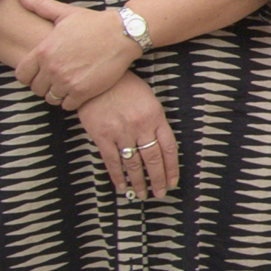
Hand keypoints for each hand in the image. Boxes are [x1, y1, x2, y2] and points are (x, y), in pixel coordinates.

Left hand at [9, 0, 139, 110]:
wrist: (122, 34)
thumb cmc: (93, 23)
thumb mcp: (64, 13)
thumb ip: (38, 5)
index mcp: (43, 51)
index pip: (22, 75)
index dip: (29, 76)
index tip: (40, 74)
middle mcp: (52, 68)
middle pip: (36, 88)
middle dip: (44, 85)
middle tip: (56, 80)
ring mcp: (67, 81)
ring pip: (51, 98)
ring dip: (58, 94)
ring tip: (68, 86)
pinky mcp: (83, 91)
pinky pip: (67, 105)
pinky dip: (71, 101)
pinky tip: (79, 91)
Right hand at [75, 77, 179, 199]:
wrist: (97, 75)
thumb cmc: (125, 85)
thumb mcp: (149, 99)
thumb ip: (155, 121)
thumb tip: (160, 145)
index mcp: (156, 117)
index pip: (169, 149)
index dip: (172, 168)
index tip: (173, 181)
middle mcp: (141, 126)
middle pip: (153, 160)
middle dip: (158, 180)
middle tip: (160, 193)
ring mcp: (121, 132)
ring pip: (134, 164)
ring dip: (139, 182)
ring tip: (142, 195)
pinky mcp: (102, 135)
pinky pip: (112, 161)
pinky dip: (118, 176)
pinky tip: (122, 187)